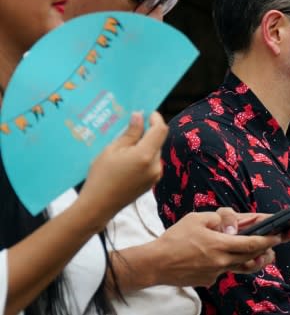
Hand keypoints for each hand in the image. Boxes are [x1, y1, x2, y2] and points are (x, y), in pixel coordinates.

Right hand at [78, 111, 165, 225]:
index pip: (160, 130)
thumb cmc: (101, 176)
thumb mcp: (112, 150)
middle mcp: (156, 165)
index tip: (147, 113)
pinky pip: (152, 163)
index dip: (155, 119)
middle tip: (130, 129)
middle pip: (157, 141)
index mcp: (145, 155)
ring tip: (124, 147)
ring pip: (154, 152)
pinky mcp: (152, 182)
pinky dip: (143, 157)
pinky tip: (127, 160)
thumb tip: (140, 116)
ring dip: (145, 145)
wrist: (98, 206)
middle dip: (147, 133)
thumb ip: (130, 133)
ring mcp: (156, 175)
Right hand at [148, 208, 289, 286]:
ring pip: (240, 265)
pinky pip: (224, 270)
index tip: (279, 235)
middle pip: (251, 256)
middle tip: (277, 242)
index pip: (251, 242)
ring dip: (252, 258)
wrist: (155, 264)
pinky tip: (223, 255)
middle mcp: (221, 261)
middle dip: (267, 248)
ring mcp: (215, 273)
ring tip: (262, 252)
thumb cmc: (174, 239)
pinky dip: (229, 262)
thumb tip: (232, 224)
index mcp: (220, 245)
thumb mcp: (197, 219)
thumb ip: (219, 219)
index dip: (268, 239)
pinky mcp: (208, 280)